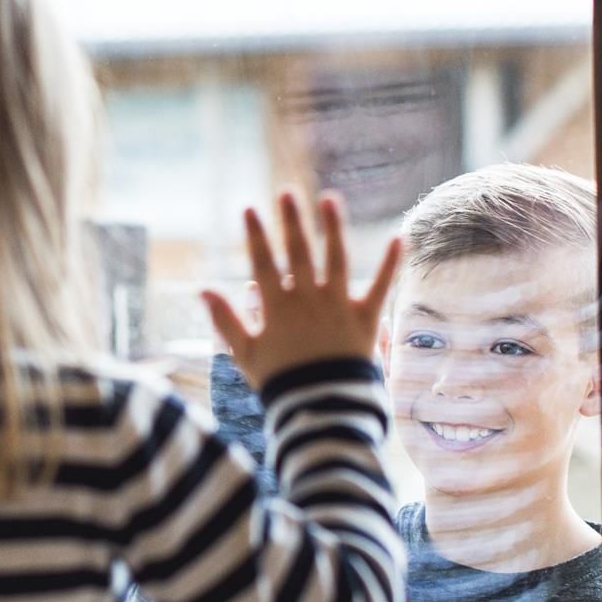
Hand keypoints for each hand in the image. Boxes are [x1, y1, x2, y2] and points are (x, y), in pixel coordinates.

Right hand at [201, 191, 400, 387]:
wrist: (321, 408)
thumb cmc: (280, 384)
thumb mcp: (245, 354)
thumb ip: (225, 320)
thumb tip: (202, 289)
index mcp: (277, 307)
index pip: (262, 263)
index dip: (255, 235)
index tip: (249, 209)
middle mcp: (307, 299)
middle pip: (298, 252)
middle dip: (291, 220)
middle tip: (286, 193)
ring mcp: (337, 306)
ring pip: (336, 258)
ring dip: (333, 226)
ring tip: (329, 198)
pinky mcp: (366, 318)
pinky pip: (380, 286)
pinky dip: (391, 263)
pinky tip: (399, 237)